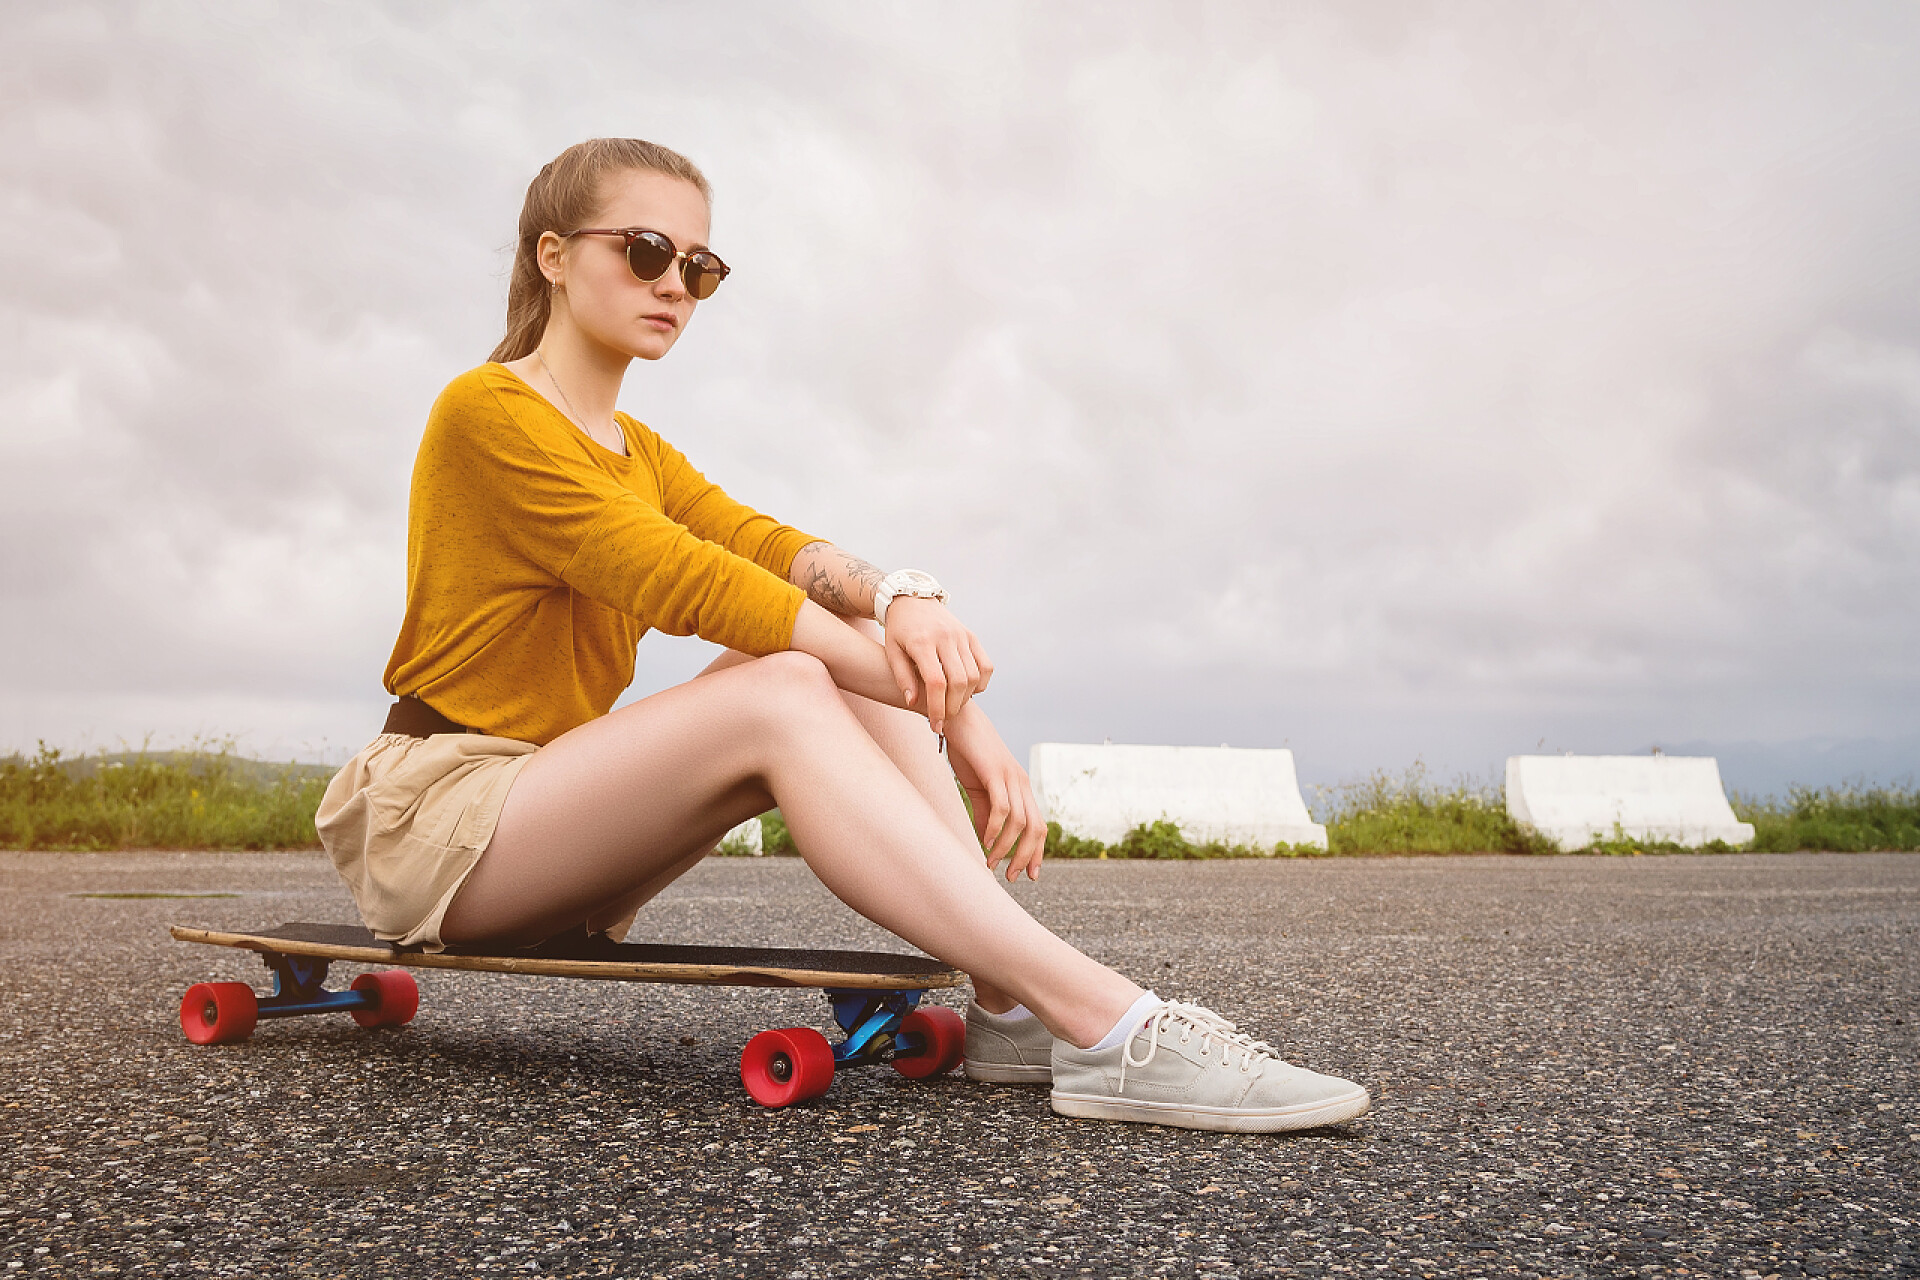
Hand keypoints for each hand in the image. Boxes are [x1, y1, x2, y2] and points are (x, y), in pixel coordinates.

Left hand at [882, 597, 992, 735]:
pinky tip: (967, 690)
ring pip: (974, 675)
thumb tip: (913, 702)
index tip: (935, 724)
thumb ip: (902, 678)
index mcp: (922, 642)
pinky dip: (980, 683)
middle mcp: (945, 638)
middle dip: (953, 707)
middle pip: (958, 682)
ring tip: (953, 705)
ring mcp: (961, 636)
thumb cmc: (899, 629)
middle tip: (943, 718)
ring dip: (966, 698)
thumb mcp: (892, 652)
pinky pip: (985, 665)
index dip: (937, 708)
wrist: (913, 599)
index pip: (936, 682)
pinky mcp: (971, 636)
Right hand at [943, 703, 1045, 881]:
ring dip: (1007, 847)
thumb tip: (988, 843)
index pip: (1038, 826)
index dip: (1037, 852)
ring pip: (1020, 821)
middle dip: (1027, 856)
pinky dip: (996, 828)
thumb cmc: (969, 754)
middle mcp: (1022, 783)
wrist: (959, 720)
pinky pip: (1002, 806)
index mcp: (1021, 788)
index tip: (1030, 875)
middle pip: (1036, 828)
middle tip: (1012, 877)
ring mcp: (1011, 777)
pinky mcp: (996, 772)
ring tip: (992, 863)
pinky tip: (986, 841)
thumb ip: (985, 815)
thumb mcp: (979, 789)